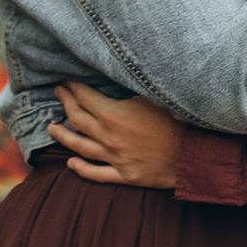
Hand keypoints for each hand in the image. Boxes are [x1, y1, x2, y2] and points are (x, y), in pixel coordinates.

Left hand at [53, 84, 183, 186]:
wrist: (194, 154)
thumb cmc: (178, 121)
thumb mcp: (152, 96)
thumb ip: (129, 87)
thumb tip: (116, 71)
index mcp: (113, 114)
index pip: (84, 97)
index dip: (72, 87)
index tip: (64, 80)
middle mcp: (108, 137)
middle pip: (77, 118)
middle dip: (64, 103)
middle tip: (57, 94)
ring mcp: (114, 158)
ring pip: (80, 147)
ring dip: (63, 136)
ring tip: (52, 127)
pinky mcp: (125, 175)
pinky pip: (96, 174)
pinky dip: (81, 168)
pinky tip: (71, 163)